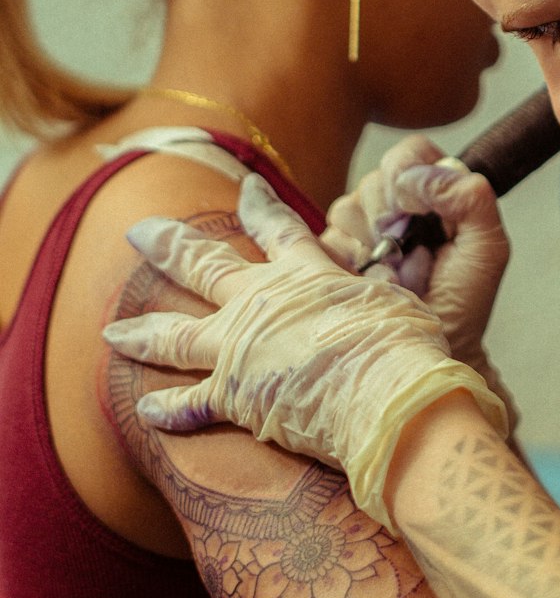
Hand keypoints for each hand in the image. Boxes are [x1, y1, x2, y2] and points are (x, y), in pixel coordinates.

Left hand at [103, 174, 508, 528]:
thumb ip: (386, 294)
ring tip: (113, 330)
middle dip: (169, 245)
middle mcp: (262, 302)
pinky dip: (168, 409)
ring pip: (176, 333)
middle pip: (204, 265)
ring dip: (143, 329)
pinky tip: (144, 411)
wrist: (389, 395)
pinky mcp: (232, 396)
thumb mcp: (403, 305)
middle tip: (138, 230)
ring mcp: (240, 348)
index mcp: (306, 273)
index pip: (278, 227)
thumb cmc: (408, 350)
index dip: (260, 205)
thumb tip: (408, 286)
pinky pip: (190, 403)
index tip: (247, 187)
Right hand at [326, 134, 516, 426]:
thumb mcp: (486, 249)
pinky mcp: (329, 255)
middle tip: (409, 252)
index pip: (410, 153)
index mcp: (432, 191)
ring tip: (395, 275)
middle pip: (375, 180)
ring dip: (373, 245)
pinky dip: (349, 264)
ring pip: (346, 209)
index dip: (409, 174)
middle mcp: (393, 204)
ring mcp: (359, 229)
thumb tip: (421, 176)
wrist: (429, 351)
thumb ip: (472, 199)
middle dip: (393, 218)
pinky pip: (325, 242)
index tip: (420, 210)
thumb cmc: (463, 302)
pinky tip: (370, 284)